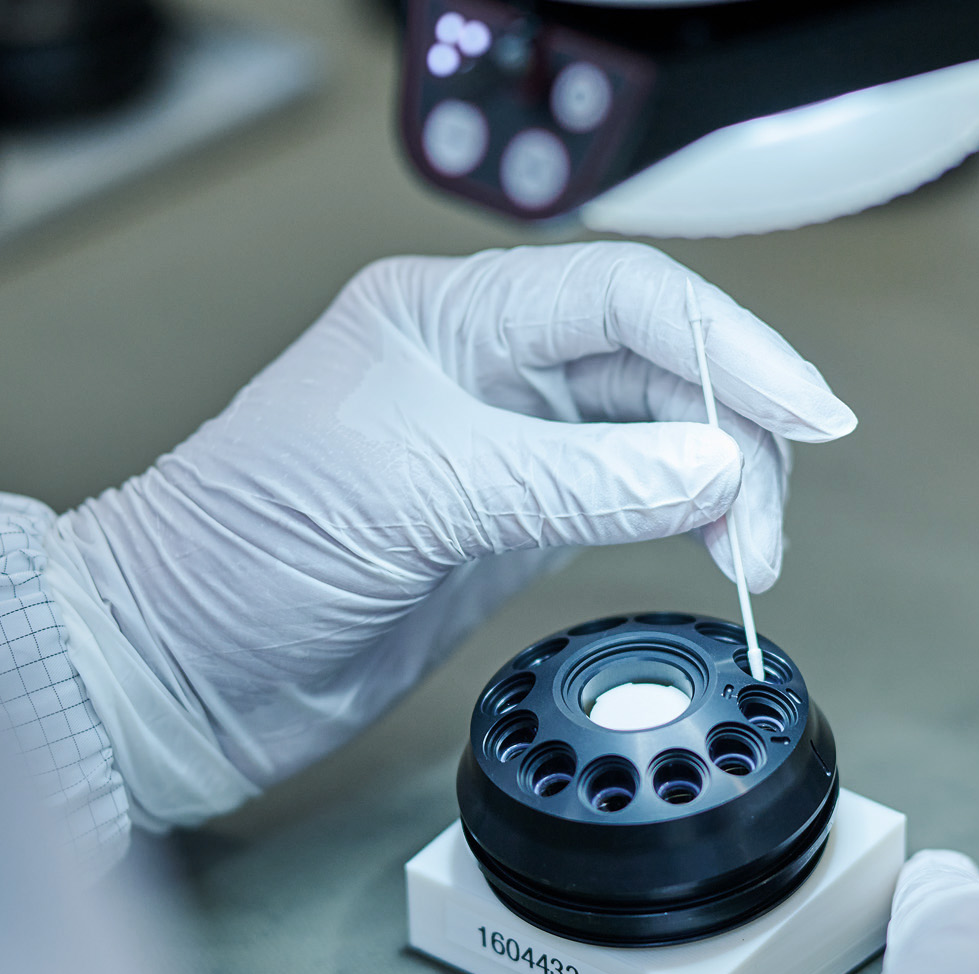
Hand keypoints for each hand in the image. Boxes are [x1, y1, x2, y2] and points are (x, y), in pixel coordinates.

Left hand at [57, 243, 854, 793]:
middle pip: (658, 369)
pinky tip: (712, 547)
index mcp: (448, 318)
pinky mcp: (507, 528)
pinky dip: (684, 523)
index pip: (625, 298)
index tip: (804, 413)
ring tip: (746, 556)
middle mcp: (483, 373)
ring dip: (719, 488)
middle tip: (761, 527)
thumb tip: (711, 468)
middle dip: (733, 433)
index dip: (729, 346)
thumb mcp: (416, 493)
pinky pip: (628, 503)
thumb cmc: (236, 552)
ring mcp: (501, 453)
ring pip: (655, 438)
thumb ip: (575, 480)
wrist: (174, 669)